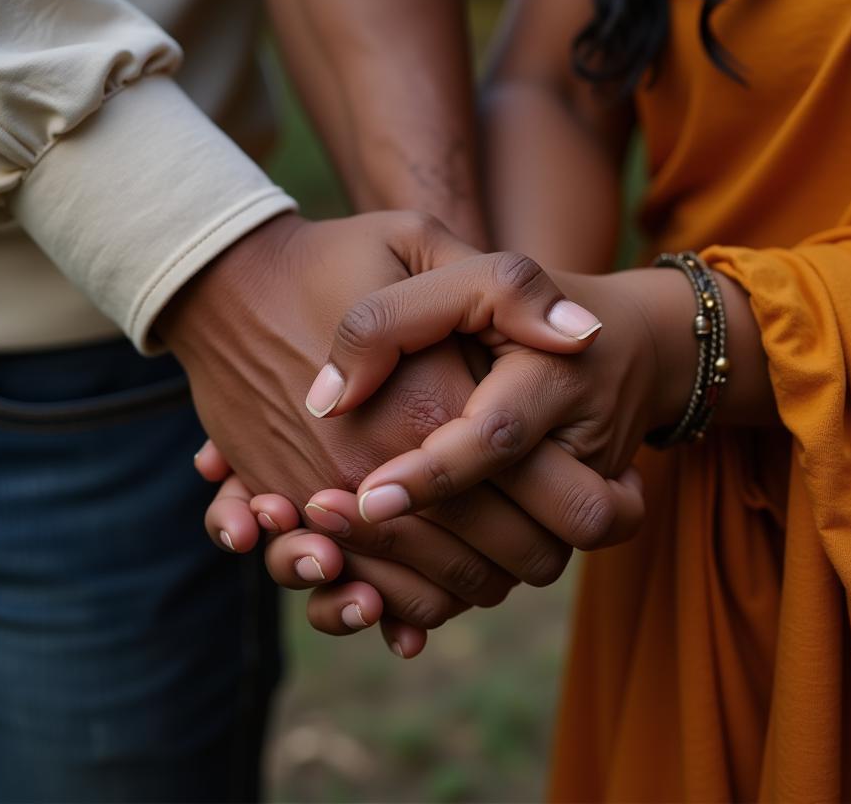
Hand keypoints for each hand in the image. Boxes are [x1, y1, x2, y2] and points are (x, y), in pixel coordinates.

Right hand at [158, 210, 644, 620]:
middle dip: (542, 556)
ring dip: (476, 586)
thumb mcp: (422, 242)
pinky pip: (356, 591)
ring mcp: (327, 499)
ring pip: (432, 588)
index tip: (623, 494)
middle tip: (567, 531)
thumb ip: (508, 288)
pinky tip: (424, 591)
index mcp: (432, 404)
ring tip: (506, 554)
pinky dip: (394, 609)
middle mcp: (380, 467)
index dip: (599, 507)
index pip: (544, 494)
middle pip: (496, 556)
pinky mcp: (288, 513)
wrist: (227, 286)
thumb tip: (586, 339)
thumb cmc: (334, 259)